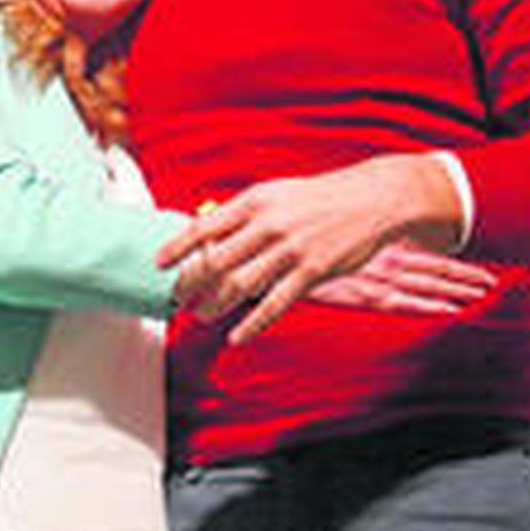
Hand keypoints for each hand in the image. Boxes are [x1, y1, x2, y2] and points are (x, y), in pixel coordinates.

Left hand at [161, 154, 463, 344]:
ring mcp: (290, 249)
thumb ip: (245, 214)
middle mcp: (269, 224)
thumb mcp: (276, 193)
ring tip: (201, 316)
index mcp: (255, 201)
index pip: (205, 226)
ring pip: (240, 284)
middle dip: (191, 283)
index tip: (159, 263)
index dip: (178, 246)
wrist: (370, 199)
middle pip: (217, 260)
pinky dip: (252, 324)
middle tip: (178, 299)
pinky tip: (237, 337)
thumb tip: (210, 233)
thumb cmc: (318, 198)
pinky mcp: (312, 271)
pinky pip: (275, 304)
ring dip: (215, 305)